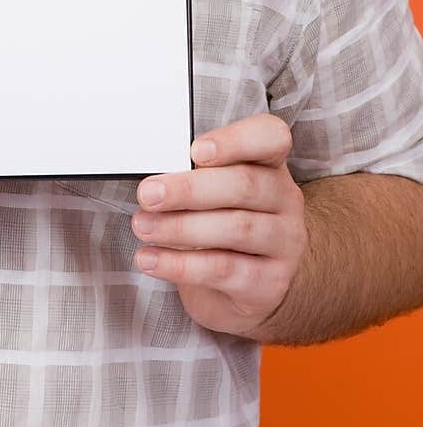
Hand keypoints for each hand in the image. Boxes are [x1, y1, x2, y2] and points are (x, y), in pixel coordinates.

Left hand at [131, 113, 307, 338]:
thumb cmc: (221, 224)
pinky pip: (224, 270)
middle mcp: (285, 200)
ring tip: (142, 227)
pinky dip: (180, 265)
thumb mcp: (212, 192)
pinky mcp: (270, 283)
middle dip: (189, 189)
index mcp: (270, 164)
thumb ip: (193, 176)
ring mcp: (284, 243)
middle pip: (244, 185)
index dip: (236, 140)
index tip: (196, 150)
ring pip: (236, 228)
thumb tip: (152, 180)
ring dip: (180, 227)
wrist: (246, 288)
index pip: (270, 138)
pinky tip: (151, 260)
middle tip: (147, 195)